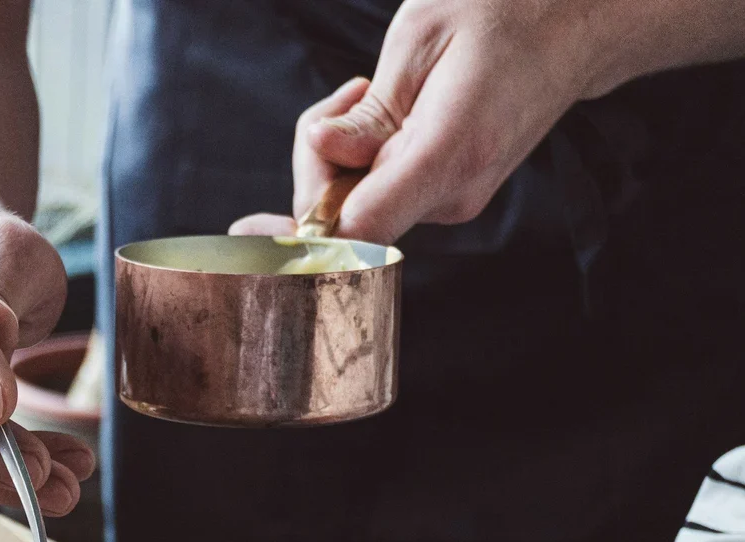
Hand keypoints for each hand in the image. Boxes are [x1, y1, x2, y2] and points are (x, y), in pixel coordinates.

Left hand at [231, 0, 643, 244]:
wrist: (573, 22)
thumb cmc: (501, 14)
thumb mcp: (420, 39)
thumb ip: (367, 112)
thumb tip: (325, 155)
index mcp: (449, 155)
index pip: (358, 231)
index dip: (298, 236)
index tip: (251, 225)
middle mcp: (453, 194)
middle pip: (343, 219)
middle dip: (317, 166)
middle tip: (350, 92)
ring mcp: (451, 201)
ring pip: (356, 206)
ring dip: (340, 158)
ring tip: (374, 89)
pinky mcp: (446, 196)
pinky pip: (377, 194)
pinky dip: (362, 161)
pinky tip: (386, 113)